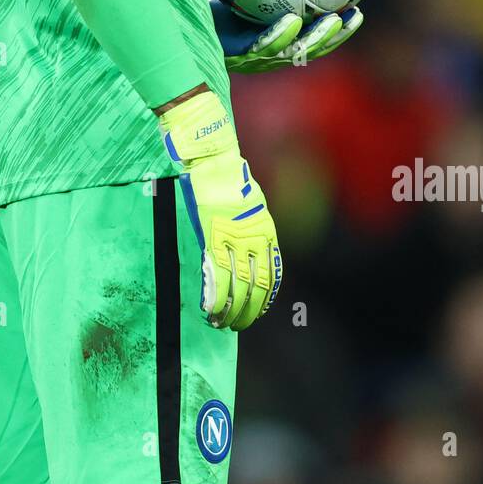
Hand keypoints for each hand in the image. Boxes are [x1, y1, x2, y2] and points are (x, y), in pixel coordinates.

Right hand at [157, 89, 280, 329]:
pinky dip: (215, 298)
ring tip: (221, 324)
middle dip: (248, 311)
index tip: (255, 312)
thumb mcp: (251, 202)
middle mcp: (254, 238)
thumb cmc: (229, 175)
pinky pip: (217, 276)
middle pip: (257, 286)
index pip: (271, 274)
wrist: (213, 157)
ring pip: (238, 286)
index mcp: (265, 230)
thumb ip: (252, 227)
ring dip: (230, 310)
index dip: (263, 299)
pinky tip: (211, 310)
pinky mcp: (212, 237)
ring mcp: (234, 239)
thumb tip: (248, 247)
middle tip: (237, 326)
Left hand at [209, 0, 362, 72]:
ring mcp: (250, 55)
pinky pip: (260, 46)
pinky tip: (292, 21)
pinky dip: (278, 36)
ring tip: (333, 21)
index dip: (332, 27)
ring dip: (315, 39)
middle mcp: (264, 49)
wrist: (170, 15)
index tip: (354, 8)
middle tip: (354, 16)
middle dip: (333, 35)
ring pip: (291, 51)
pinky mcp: (232, 54)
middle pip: (307, 47)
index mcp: (267, 35)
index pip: (307, 35)